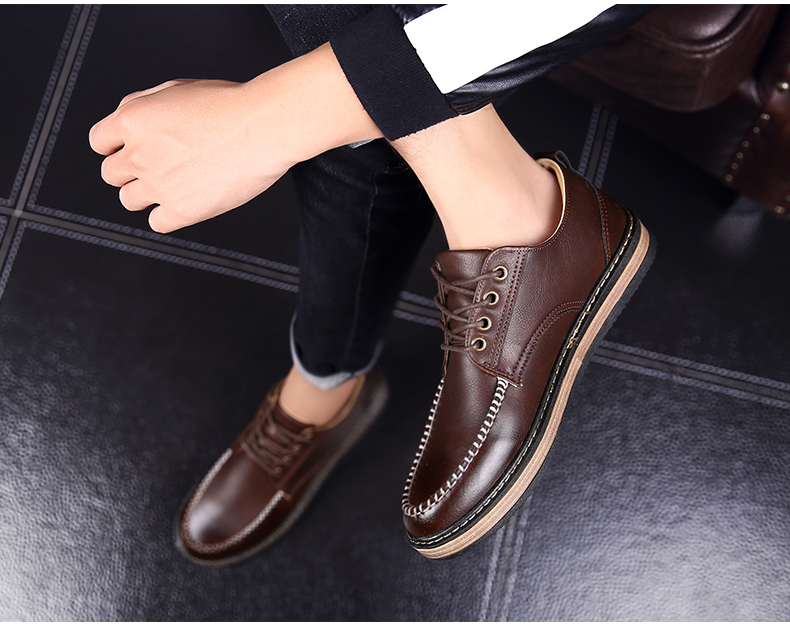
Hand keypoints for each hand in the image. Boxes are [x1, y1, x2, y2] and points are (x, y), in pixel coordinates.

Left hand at [89, 78, 296, 232]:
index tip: (131, 149)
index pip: (98, 142)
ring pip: (129, 201)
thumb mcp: (176, 88)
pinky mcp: (182, 211)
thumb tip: (123, 119)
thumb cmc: (229, 105)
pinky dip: (167, 216)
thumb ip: (141, 104)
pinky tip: (184, 202)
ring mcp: (159, 186)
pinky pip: (156, 223)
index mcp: (132, 121)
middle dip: (129, 170)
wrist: (263, 127)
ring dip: (145, 194)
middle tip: (158, 166)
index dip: (115, 146)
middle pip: (110, 174)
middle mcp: (138, 155)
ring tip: (173, 184)